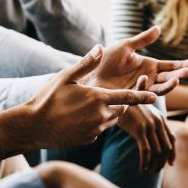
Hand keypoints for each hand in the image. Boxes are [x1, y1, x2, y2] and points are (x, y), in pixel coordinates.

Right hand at [0, 45, 156, 158]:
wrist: (32, 127)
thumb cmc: (47, 99)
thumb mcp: (65, 77)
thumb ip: (86, 63)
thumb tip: (100, 47)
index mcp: (98, 98)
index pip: (128, 97)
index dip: (142, 95)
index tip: (155, 96)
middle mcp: (100, 115)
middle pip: (120, 109)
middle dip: (120, 103)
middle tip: (108, 97)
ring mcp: (95, 129)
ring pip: (110, 120)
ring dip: (107, 113)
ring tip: (89, 106)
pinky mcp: (88, 139)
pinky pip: (99, 129)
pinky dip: (96, 123)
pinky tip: (78, 118)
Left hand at [85, 26, 187, 94]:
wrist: (89, 74)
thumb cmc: (105, 60)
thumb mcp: (125, 46)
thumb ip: (142, 40)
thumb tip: (158, 28)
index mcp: (150, 66)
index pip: (171, 66)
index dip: (183, 64)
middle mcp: (148, 79)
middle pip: (169, 78)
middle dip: (180, 75)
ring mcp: (141, 89)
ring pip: (160, 89)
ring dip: (169, 85)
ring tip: (176, 79)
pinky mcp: (131, 97)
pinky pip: (141, 93)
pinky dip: (144, 86)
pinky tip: (144, 77)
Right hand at [118, 79, 174, 172]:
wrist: (115, 99)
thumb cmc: (126, 106)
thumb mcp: (142, 112)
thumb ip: (150, 123)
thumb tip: (154, 138)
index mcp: (160, 118)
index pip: (172, 139)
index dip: (172, 153)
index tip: (169, 164)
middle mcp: (158, 122)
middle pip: (166, 148)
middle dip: (162, 162)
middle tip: (155, 171)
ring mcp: (149, 126)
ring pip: (157, 152)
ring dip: (153, 165)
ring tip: (148, 171)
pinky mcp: (139, 130)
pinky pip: (145, 151)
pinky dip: (145, 162)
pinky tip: (141, 168)